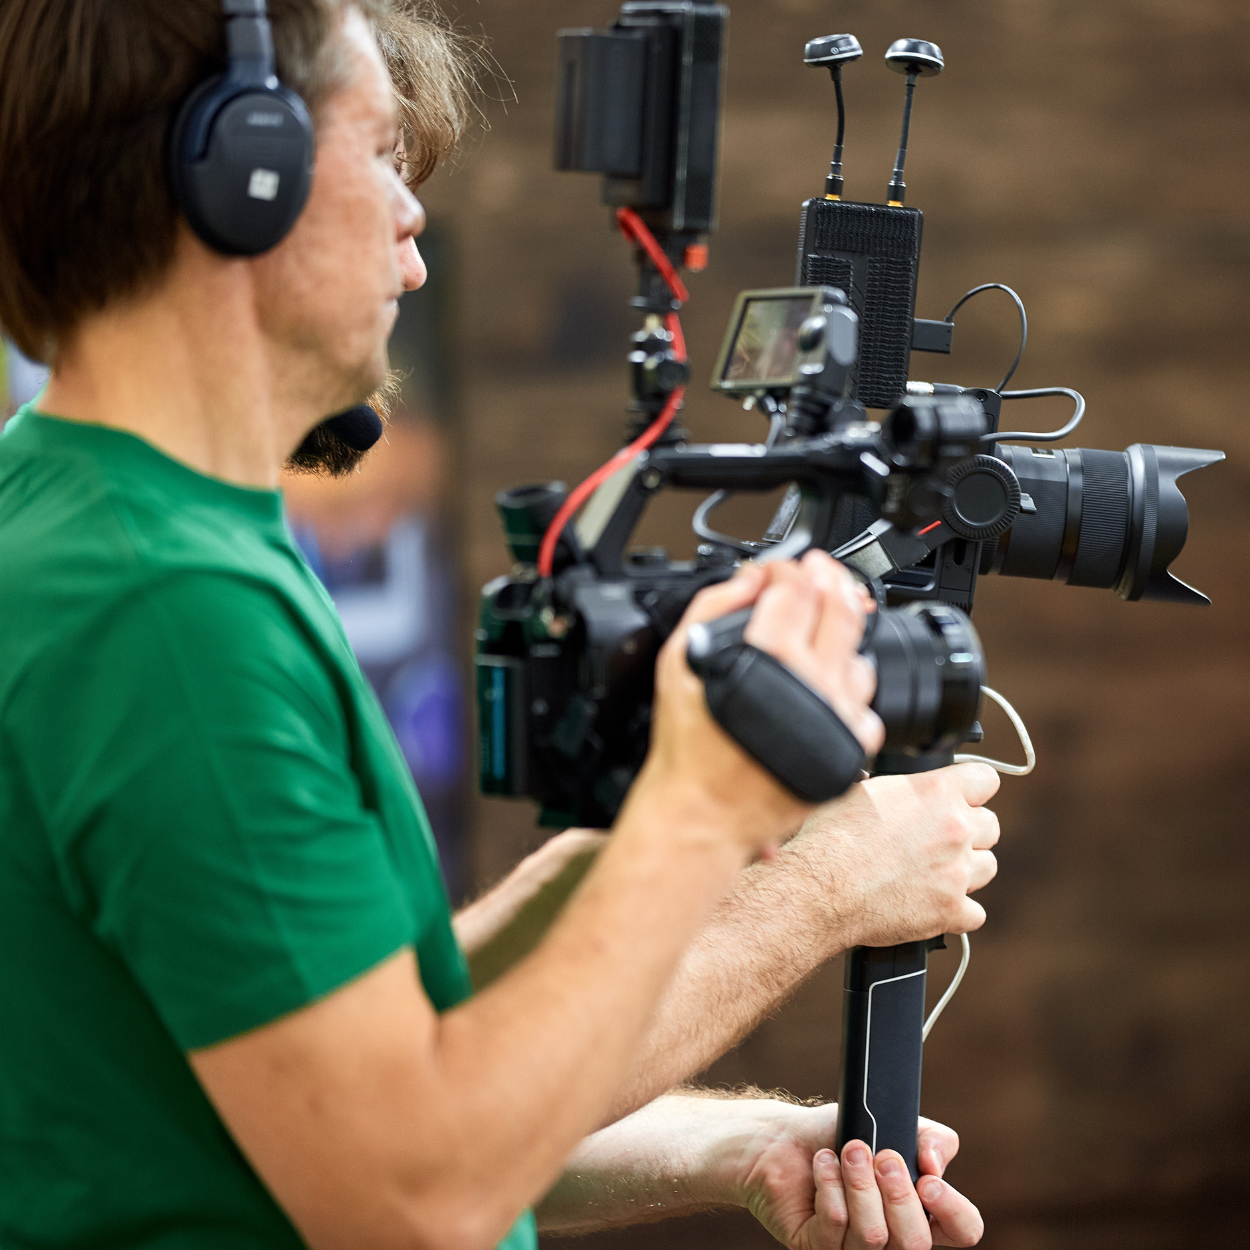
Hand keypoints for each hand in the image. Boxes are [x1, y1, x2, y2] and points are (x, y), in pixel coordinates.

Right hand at [636, 552, 880, 860]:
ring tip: (820, 636)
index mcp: (771, 655)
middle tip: (819, 573)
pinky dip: (848, 690)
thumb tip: (750, 578)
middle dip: (831, 580)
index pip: (796, 586)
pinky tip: (826, 687)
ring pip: (861, 656)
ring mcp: (838, 716)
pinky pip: (867, 705)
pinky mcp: (850, 747)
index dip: (787, 568)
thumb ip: (714, 607)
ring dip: (843, 638)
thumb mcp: (679, 660)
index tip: (779, 570)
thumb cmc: (688, 746)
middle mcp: (813, 682)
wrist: (704, 811)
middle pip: (843, 608)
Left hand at [732, 1102, 982, 1248]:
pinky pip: (834, 1225)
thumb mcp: (891, 1123)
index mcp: (921, 1212)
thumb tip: (935, 1165)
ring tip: (847, 1151)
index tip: (928, 1179)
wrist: (785, 1137)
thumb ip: (929, 1137)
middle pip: (916, 1242)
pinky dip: (828, 1183)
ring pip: (872, 1235)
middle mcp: (893, 1241)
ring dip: (858, 1181)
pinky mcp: (817, 1249)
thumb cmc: (840, 1135)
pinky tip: (822, 1163)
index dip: (953, 1210)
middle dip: (897, 1192)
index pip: (962, 1230)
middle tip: (879, 1155)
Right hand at [784, 763, 1000, 945]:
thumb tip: (888, 785)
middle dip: (968, 831)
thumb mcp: (859, 791)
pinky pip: (974, 913)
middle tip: (936, 840)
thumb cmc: (831, 837)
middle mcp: (955, 828)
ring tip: (931, 872)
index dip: (972, 789)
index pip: (985, 780)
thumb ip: (895, 789)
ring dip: (966, 869)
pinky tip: (929, 904)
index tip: (960, 797)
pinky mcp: (951, 911)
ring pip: (987, 867)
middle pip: (991, 825)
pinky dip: (956, 912)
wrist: (821, 888)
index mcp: (935, 792)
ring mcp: (957, 872)